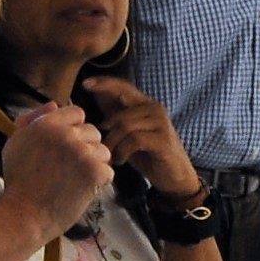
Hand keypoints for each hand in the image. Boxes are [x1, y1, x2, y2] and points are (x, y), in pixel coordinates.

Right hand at [0, 102, 110, 234]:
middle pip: (93, 132)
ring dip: (94, 164)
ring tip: (75, 179)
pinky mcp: (95, 171)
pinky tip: (82, 189)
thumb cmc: (19, 181)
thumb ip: (32, 120)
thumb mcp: (16, 143)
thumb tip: (54, 104)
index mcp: (46, 124)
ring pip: (104, 151)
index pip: (77, 113)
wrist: (25, 214)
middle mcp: (66, 134)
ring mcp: (82, 152)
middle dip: (85, 148)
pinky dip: (99, 182)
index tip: (64, 147)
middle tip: (68, 167)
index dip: (74, 130)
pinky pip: (108, 170)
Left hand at [74, 77, 202, 202]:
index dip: (104, 83)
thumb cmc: (148, 155)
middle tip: (97, 145)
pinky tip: (120, 160)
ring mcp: (161, 124)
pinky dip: (122, 151)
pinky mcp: (163, 140)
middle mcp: (156, 109)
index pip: (124, 87)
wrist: (174, 176)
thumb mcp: (127, 133)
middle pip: (120, 109)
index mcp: (146, 104)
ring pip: (125, 125)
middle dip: (104, 127)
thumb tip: (95, 96)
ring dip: (112, 143)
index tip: (85, 84)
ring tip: (109, 156)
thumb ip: (115, 115)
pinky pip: (134, 140)